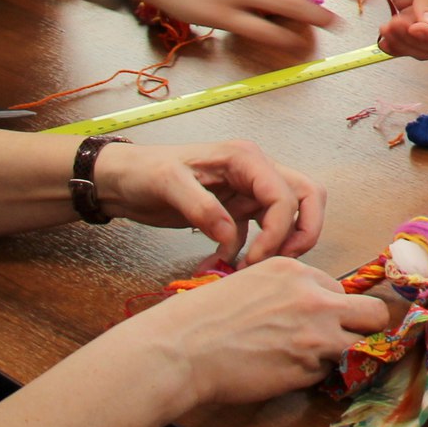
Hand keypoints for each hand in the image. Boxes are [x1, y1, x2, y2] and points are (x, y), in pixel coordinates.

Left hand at [95, 138, 324, 265]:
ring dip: (278, 244)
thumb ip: (201, 207)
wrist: (121, 180)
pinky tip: (220, 266)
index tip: (255, 259)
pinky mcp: (234, 210)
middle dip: (302, 232)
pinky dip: (246, 253)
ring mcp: (247, 191)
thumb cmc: (143, 171)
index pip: (286, 195)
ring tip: (250, 268)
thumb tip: (229, 237)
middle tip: (280, 261)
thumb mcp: (168, 184)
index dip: (279, 231)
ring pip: (289, 215)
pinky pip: (257, 233)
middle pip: (306, 197)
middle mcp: (255, 172)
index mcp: (245, 158)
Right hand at [121, 256, 392, 413]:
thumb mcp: (250, 284)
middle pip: (373, 313)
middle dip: (362, 328)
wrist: (183, 349)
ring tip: (312, 361)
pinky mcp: (309, 367)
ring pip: (360, 346)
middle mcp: (314, 297)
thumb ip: (287, 291)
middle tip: (344, 341)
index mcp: (296, 271)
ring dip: (343, 355)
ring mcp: (316, 333)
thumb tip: (308, 311)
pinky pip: (328, 372)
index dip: (330, 308)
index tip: (315, 322)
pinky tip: (286, 373)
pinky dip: (315, 376)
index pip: (338, 288)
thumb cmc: (203, 319)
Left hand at [366, 0, 427, 56]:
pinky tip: (383, 37)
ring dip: (403, 43)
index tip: (417, 28)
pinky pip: (404, 37)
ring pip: (421, 45)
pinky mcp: (407, 10)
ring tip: (387, 28)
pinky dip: (394, 41)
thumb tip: (426, 24)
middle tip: (397, 27)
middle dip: (417, 40)